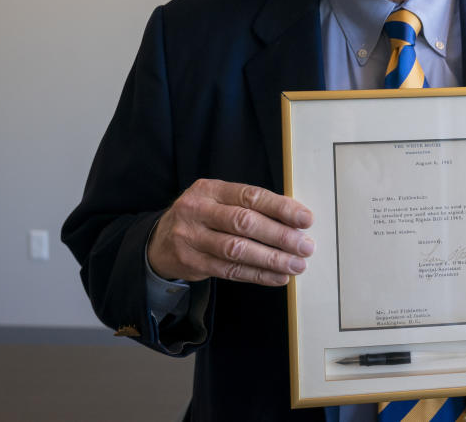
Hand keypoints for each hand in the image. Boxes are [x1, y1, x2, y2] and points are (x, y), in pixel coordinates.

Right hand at [147, 178, 314, 285]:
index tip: (305, 219)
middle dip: (280, 236)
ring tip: (296, 265)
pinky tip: (278, 277)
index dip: (281, 208)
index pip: (250, 196)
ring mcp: (191, 237)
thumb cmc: (202, 218)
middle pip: (244, 223)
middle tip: (305, 246)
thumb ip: (250, 206)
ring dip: (272, 259)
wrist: (159, 241)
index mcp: (210, 189)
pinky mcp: (191, 262)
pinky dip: (258, 275)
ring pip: (237, 250)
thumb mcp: (218, 201)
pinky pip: (230, 271)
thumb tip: (295, 220)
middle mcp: (198, 210)